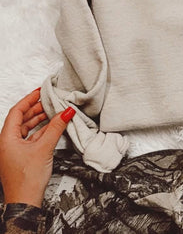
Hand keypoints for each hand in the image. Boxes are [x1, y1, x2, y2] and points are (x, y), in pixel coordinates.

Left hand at [0, 88, 74, 207]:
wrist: (25, 201)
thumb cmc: (27, 179)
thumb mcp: (44, 148)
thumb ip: (56, 127)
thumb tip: (66, 112)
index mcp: (6, 139)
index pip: (16, 112)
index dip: (29, 100)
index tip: (40, 92)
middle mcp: (7, 143)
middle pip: (21, 119)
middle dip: (36, 109)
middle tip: (50, 100)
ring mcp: (14, 150)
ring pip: (27, 129)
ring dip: (40, 120)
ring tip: (54, 112)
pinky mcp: (22, 157)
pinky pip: (31, 138)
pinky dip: (42, 131)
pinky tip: (52, 128)